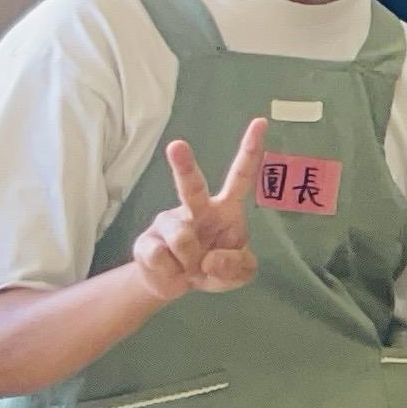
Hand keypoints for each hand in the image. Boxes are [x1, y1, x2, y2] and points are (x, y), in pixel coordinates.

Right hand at [130, 120, 262, 302]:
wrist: (174, 285)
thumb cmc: (213, 268)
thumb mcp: (238, 274)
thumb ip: (236, 268)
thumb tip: (211, 259)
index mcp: (226, 208)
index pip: (241, 175)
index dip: (251, 150)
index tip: (261, 122)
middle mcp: (196, 208)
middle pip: (191, 185)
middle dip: (183, 165)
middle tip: (177, 145)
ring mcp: (168, 221)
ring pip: (181, 238)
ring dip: (189, 262)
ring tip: (189, 267)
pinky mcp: (146, 240)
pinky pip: (161, 257)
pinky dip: (172, 272)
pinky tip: (171, 269)